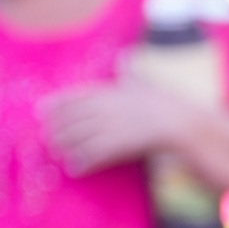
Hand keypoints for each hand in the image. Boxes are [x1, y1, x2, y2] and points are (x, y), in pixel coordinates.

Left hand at [39, 77, 197, 175]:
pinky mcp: (121, 143)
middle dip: (57, 128)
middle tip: (46, 138)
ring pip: (80, 136)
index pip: (76, 96)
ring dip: (66, 146)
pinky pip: (95, 154)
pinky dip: (83, 161)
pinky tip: (75, 168)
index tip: (41, 110)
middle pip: (73, 117)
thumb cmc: (171, 105)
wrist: (187, 124)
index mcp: (113, 91)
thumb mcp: (149, 84)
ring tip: (57, 154)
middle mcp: (109, 107)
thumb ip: (133, 73)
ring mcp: (114, 125)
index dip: (56, 104)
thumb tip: (126, 59)